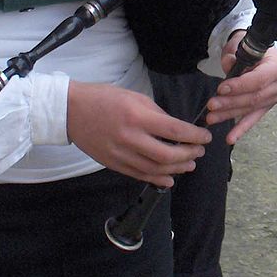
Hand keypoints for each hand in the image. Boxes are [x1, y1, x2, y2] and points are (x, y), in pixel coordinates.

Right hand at [66, 81, 210, 187]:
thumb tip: (176, 129)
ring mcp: (120, 154)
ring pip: (154, 170)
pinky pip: (139, 175)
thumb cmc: (104, 98)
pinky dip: (157, 179)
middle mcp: (130, 138)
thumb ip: (157, 114)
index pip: (174, 131)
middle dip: (189, 155)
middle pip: (167, 156)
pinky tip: (169, 178)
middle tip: (199, 151)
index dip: (194, 137)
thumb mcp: (135, 97)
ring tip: (189, 164)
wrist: (71, 111)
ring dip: (176, 169)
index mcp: (137, 117)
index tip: (205, 137)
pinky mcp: (113, 164)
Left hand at [207, 31, 276, 144]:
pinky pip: (253, 118)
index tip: (221, 89)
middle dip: (231, 103)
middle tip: (211, 105)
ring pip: (250, 109)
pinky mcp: (268, 106)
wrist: (261, 54)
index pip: (259, 80)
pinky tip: (230, 138)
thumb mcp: (242, 44)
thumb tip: (228, 64)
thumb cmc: (251, 49)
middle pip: (254, 97)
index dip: (239, 86)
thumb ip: (234, 54)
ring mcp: (276, 97)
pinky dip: (241, 128)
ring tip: (212, 118)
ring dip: (230, 115)